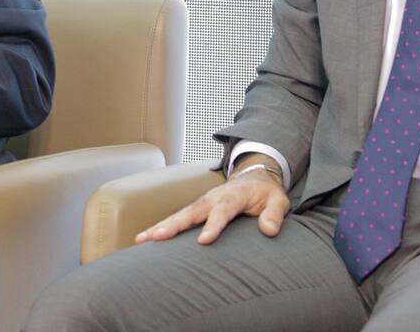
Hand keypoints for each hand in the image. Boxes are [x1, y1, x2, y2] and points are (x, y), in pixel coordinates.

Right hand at [135, 159, 288, 245]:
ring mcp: (203, 203)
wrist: (255, 178)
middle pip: (192, 211)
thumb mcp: (278, 201)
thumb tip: (269, 230)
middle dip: (174, 225)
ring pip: (179, 215)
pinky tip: (144, 239)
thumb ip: (275, 214)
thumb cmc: (266, 194)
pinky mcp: (196, 209)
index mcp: (234, 196)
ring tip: (141, 240)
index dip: (213, 225)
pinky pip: (177, 218)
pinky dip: (160, 227)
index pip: (223, 211)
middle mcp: (214, 198)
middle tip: (157, 238)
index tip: (203, 241)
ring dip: (160, 226)